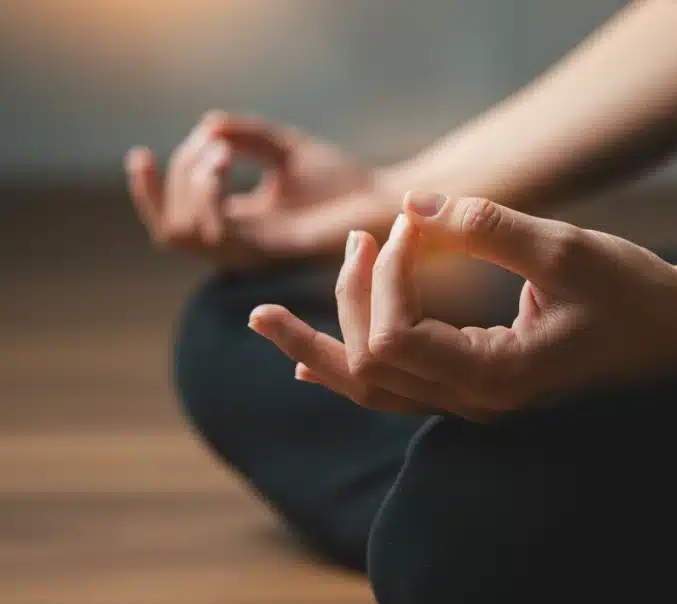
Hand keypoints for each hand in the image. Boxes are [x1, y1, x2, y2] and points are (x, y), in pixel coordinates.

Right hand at [125, 111, 390, 267]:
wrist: (384, 200)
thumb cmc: (342, 181)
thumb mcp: (285, 147)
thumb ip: (247, 135)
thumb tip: (208, 125)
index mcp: (238, 226)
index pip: (175, 222)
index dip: (149, 194)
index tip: (140, 153)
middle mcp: (241, 246)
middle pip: (173, 227)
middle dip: (179, 177)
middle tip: (216, 145)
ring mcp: (255, 252)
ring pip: (186, 233)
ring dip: (192, 184)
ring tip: (223, 152)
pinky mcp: (273, 250)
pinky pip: (219, 234)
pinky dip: (209, 193)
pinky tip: (227, 159)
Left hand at [247, 192, 676, 420]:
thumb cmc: (637, 292)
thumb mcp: (567, 250)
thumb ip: (488, 226)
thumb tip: (413, 204)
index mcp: (497, 377)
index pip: (394, 339)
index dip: (384, 277)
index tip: (411, 224)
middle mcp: (479, 403)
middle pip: (368, 370)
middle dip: (342, 302)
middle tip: (357, 239)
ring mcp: (480, 404)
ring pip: (376, 390)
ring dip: (326, 345)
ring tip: (265, 317)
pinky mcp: (485, 390)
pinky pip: (400, 391)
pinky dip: (354, 368)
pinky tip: (314, 359)